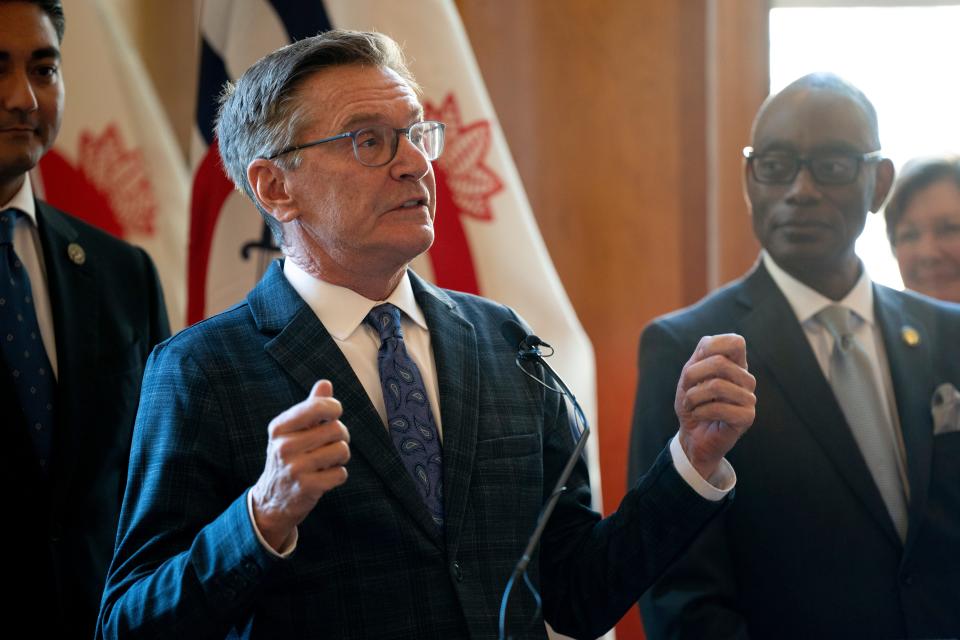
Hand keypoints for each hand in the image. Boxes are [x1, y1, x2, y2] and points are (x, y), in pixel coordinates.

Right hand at [250, 380, 349, 551]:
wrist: (272, 498)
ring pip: (342, 450)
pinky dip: (338, 475)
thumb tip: (325, 383)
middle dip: (341, 435)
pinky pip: (341, 474)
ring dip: (341, 456)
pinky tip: (324, 476)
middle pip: (336, 428)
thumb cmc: (289, 456)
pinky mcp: (307, 488)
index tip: (334, 413)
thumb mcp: (292, 430)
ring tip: (328, 460)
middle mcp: (284, 446)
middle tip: (332, 442)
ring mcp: (295, 468)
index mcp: (280, 427)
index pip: (318, 406)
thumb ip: (310, 407)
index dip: (334, 408)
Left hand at [675, 334, 755, 479]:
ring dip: (693, 397)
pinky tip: (699, 416)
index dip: (712, 347)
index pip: (735, 342)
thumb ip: (700, 357)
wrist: (693, 435)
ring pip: (717, 385)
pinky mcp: (747, 417)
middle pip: (720, 362)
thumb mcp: (690, 376)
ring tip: (691, 405)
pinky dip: (700, 412)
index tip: (696, 364)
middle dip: (692, 375)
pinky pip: (719, 408)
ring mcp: (749, 397)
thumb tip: (709, 345)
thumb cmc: (693, 403)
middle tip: (687, 390)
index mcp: (735, 364)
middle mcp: (746, 379)